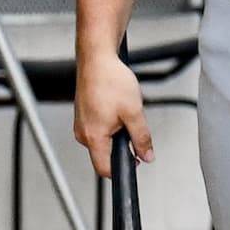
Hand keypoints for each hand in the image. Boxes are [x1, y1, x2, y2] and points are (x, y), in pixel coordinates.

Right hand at [74, 56, 151, 176]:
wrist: (98, 59)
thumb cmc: (110, 81)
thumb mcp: (134, 112)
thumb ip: (142, 138)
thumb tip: (147, 155)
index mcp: (93, 137)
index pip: (105, 169)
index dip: (123, 170)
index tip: (135, 162)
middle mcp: (83, 133)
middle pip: (106, 153)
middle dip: (123, 144)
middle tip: (132, 124)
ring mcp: (82, 124)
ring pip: (104, 139)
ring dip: (118, 130)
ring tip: (123, 110)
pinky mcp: (84, 115)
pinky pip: (100, 127)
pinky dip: (112, 121)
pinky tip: (116, 105)